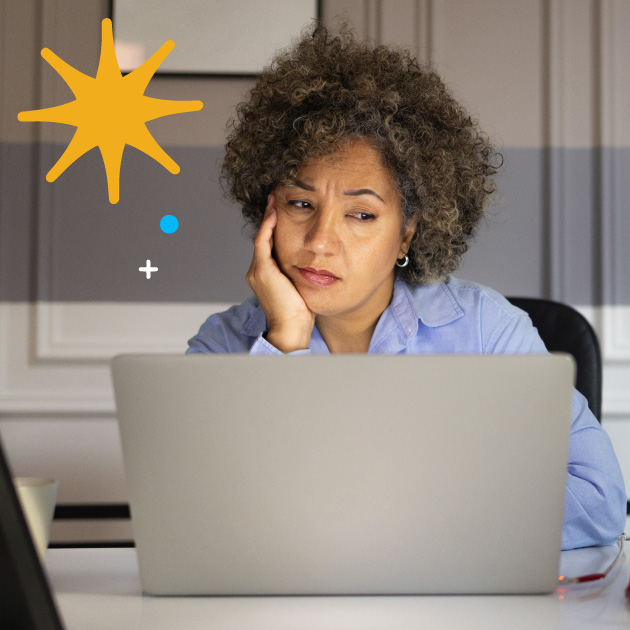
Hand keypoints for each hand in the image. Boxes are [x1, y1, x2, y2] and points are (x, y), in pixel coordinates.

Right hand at [246, 193, 314, 351]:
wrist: (291, 329)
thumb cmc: (299, 314)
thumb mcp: (300, 288)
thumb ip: (301, 273)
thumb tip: (317, 264)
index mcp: (265, 275)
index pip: (269, 245)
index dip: (274, 228)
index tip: (282, 211)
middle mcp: (257, 271)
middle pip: (264, 237)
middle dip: (270, 217)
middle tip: (277, 197)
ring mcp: (257, 270)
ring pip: (262, 237)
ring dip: (269, 217)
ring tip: (275, 199)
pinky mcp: (262, 271)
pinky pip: (263, 242)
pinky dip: (268, 226)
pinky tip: (275, 213)